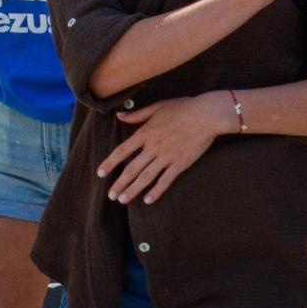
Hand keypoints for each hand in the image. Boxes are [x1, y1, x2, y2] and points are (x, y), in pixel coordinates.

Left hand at [98, 92, 232, 204]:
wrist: (206, 115)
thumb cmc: (182, 108)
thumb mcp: (156, 107)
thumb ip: (136, 115)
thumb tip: (119, 116)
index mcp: (145, 133)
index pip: (122, 151)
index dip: (110, 163)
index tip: (100, 173)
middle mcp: (153, 147)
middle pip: (132, 168)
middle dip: (119, 183)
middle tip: (111, 195)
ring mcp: (167, 157)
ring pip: (146, 177)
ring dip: (133, 190)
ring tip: (123, 200)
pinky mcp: (180, 164)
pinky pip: (166, 180)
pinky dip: (156, 191)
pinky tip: (148, 200)